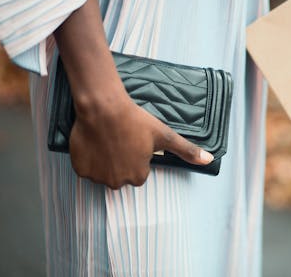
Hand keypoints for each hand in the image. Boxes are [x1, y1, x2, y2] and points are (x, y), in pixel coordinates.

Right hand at [70, 89, 213, 189]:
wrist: (103, 107)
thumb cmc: (136, 120)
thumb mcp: (165, 135)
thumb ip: (187, 150)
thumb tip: (210, 160)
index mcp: (139, 176)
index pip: (139, 171)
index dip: (136, 156)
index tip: (133, 141)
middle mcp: (118, 182)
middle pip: (121, 174)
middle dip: (121, 160)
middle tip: (120, 139)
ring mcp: (98, 177)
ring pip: (103, 172)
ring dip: (105, 161)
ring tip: (107, 140)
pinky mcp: (80, 170)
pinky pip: (86, 168)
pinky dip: (89, 159)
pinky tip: (95, 143)